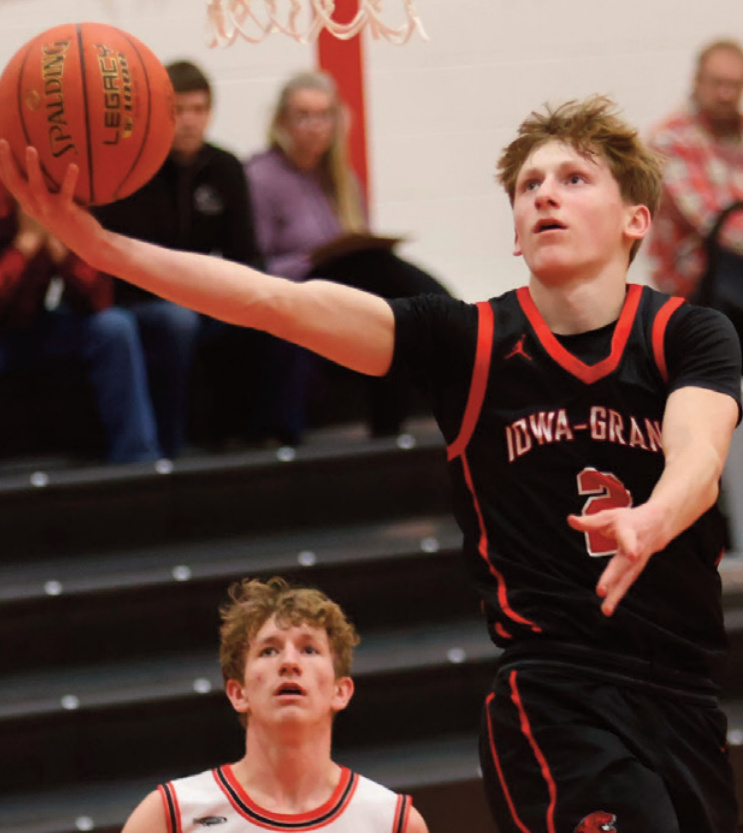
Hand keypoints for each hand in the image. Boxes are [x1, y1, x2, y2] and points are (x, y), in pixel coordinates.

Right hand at [0, 143, 101, 261]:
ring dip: (32, 167)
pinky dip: (70, 179)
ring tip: (31, 148)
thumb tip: (53, 161)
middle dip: (6, 162)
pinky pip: (66, 193)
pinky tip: (74, 165)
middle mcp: (35, 208)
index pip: (10, 183)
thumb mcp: (56, 204)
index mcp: (29, 204)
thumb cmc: (74, 220)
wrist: (89, 245)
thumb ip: (50, 188)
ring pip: (36, 187)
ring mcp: (49, 211)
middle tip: (2, 141)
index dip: (0, 165)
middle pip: (15, 183)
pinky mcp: (66, 213)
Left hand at [567, 504, 664, 616]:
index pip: (629, 539)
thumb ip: (590, 521)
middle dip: (614, 577)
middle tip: (601, 591)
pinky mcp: (637, 569)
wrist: (658, 525)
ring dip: (616, 594)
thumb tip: (570, 520)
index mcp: (629, 532)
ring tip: (606, 610)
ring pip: (627, 579)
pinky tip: (608, 607)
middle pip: (625, 565)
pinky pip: (626, 583)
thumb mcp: (610, 516)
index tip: (633, 554)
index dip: (630, 546)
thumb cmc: (629, 520)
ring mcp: (638, 561)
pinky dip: (617, 595)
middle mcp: (636, 548)